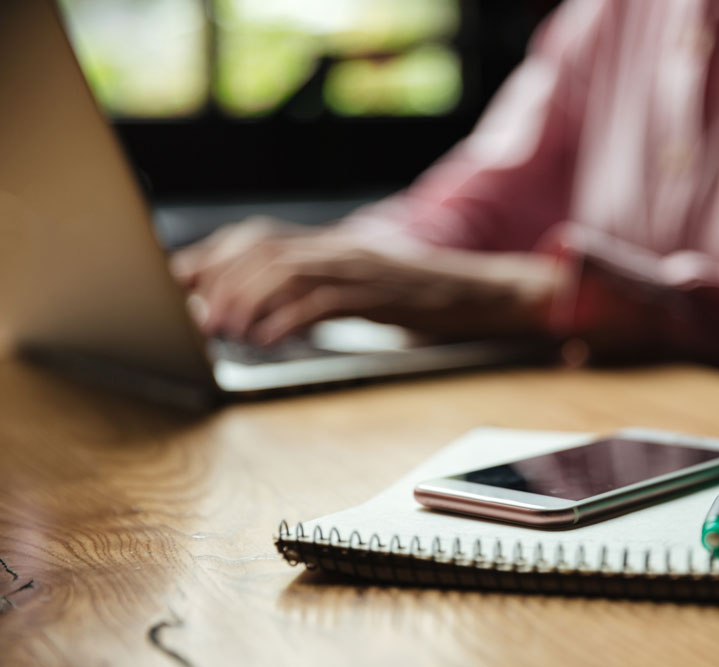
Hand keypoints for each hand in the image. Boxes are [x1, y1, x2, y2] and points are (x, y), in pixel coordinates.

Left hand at [170, 218, 565, 343]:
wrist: (478, 291)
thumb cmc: (418, 295)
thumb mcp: (360, 285)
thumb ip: (317, 288)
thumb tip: (265, 311)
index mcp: (329, 244)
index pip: (256, 239)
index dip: (212, 258)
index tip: (179, 284)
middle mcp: (338, 248)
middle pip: (262, 253)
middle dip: (220, 283)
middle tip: (195, 318)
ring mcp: (357, 268)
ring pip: (286, 274)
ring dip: (247, 303)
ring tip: (225, 332)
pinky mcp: (377, 293)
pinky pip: (323, 302)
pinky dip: (287, 320)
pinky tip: (267, 340)